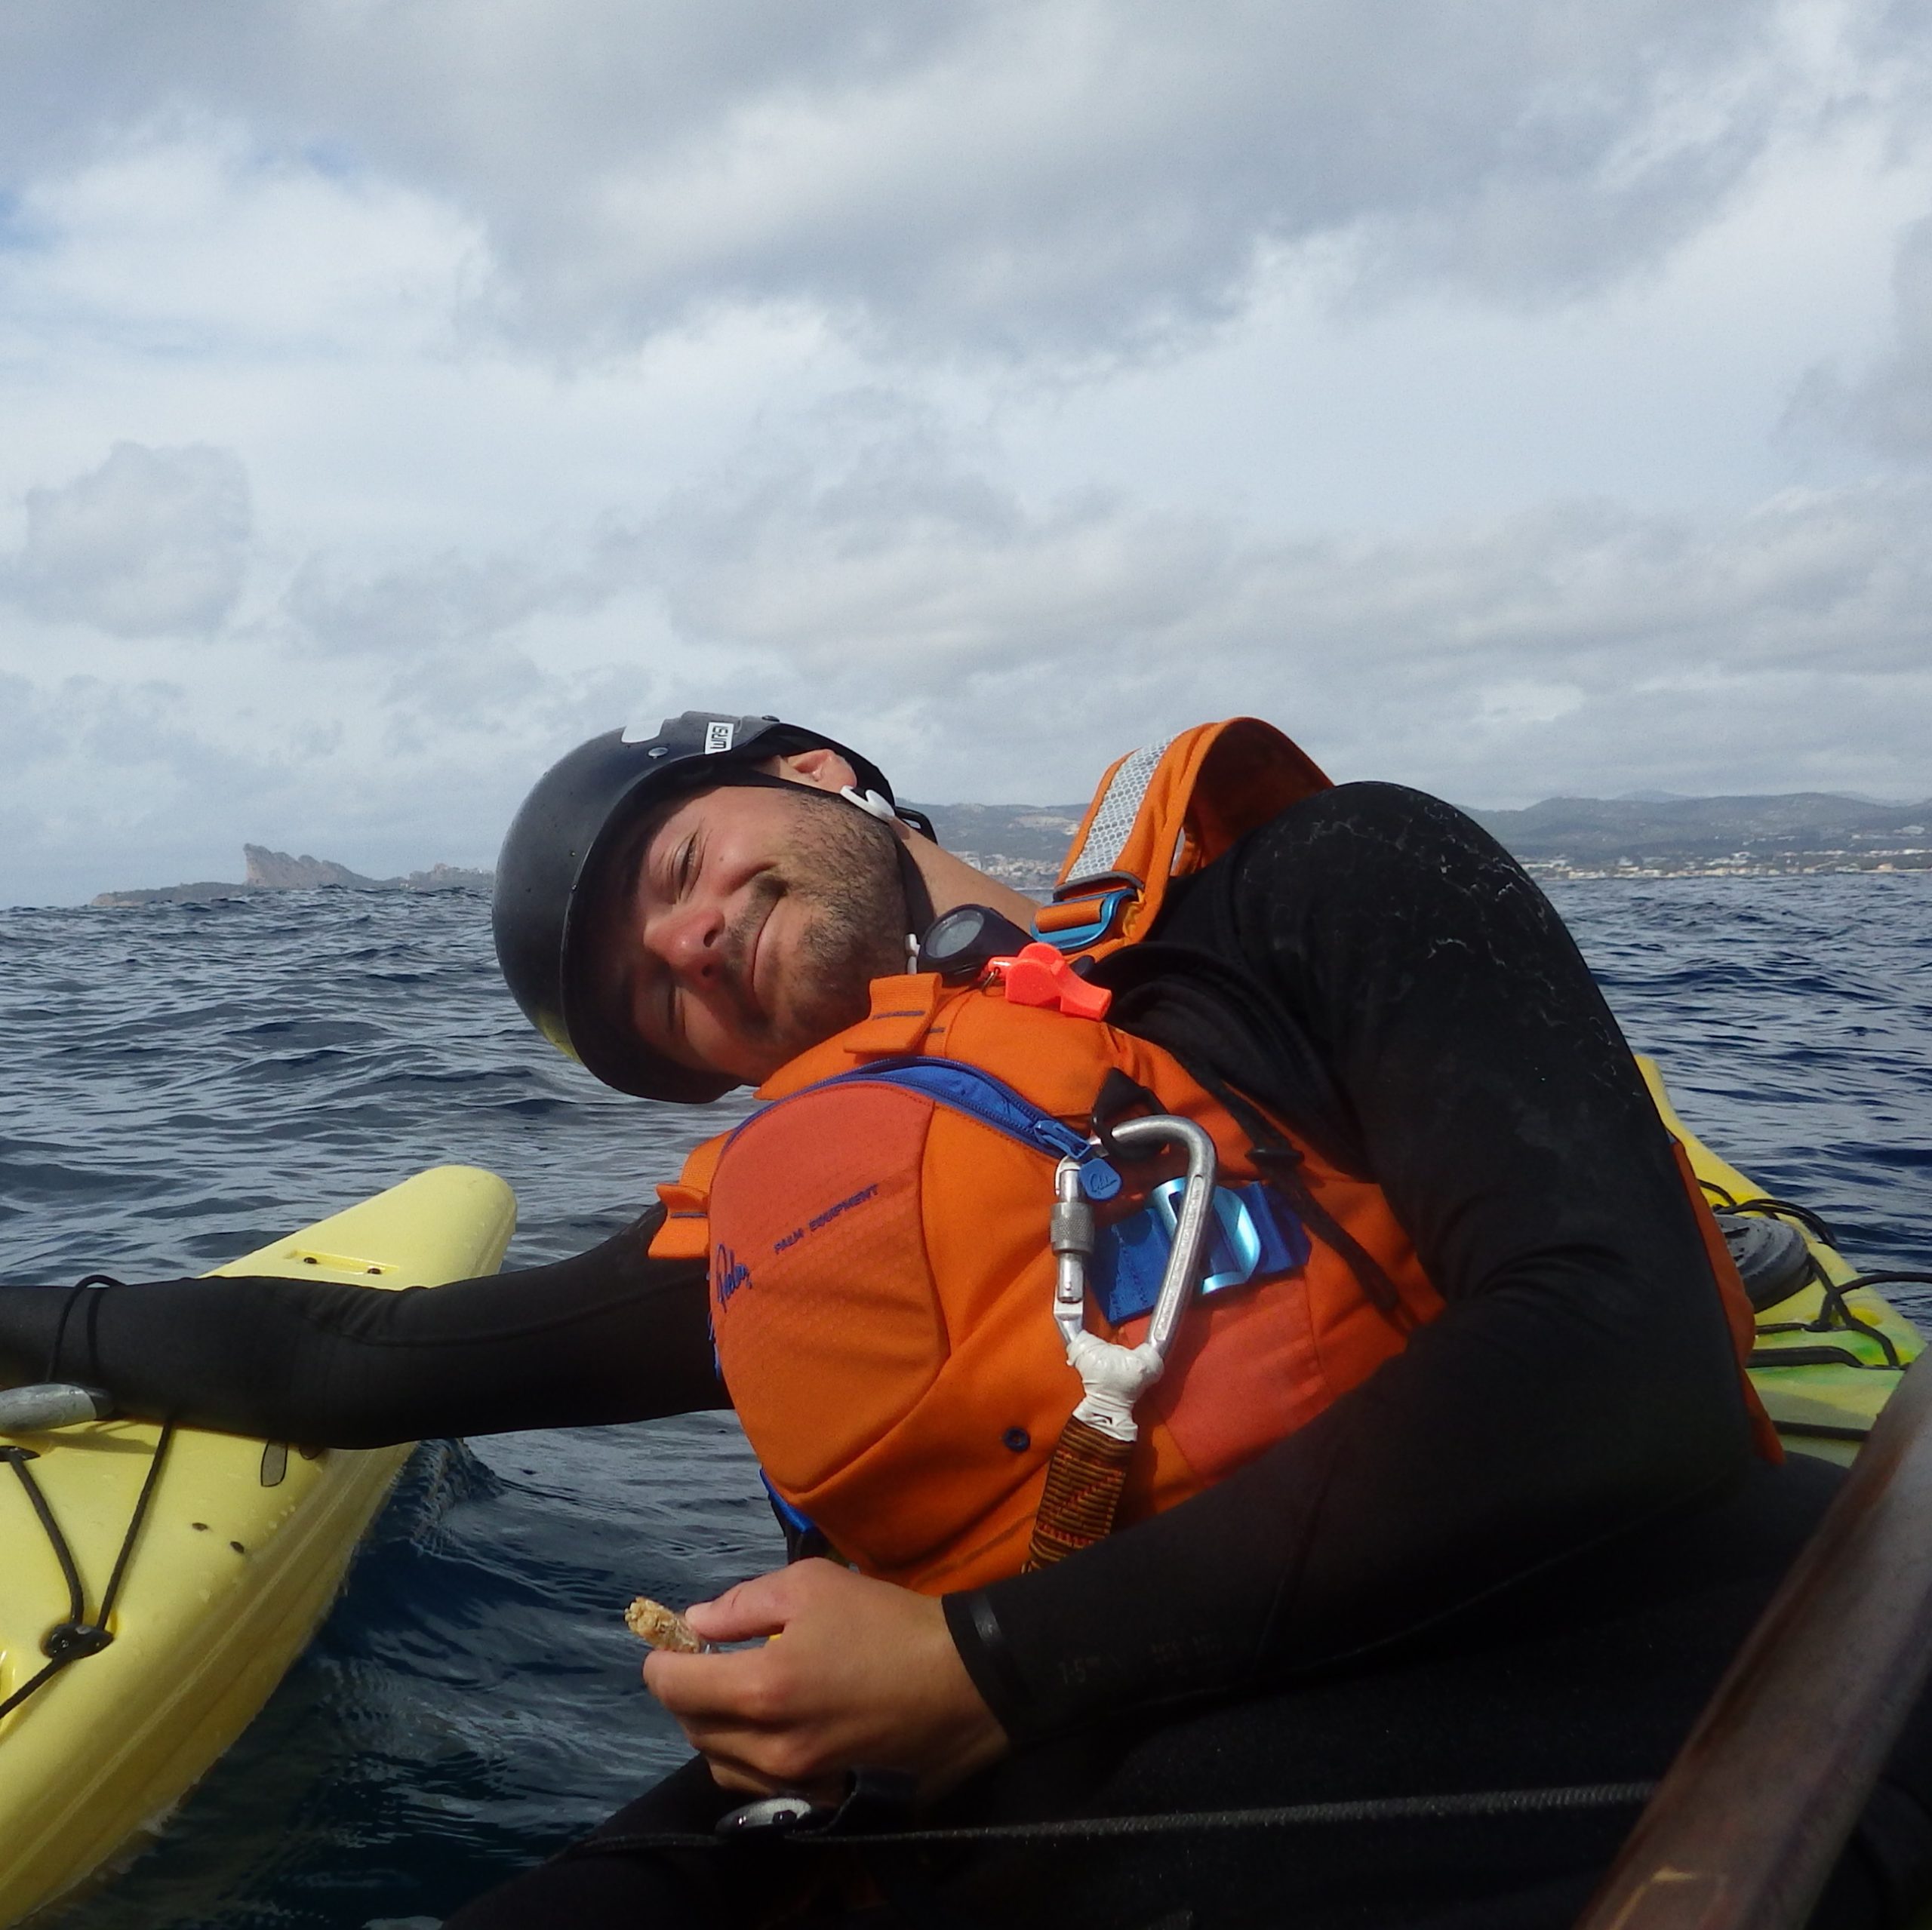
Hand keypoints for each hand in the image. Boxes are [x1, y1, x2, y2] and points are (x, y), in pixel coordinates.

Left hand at [643, 1558, 1008, 1802]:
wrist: (960, 1683)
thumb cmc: (886, 1624)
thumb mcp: (813, 1586)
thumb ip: (744, 1603)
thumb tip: (697, 1622)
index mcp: (762, 1687)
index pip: (673, 1685)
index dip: (662, 1658)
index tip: (674, 1640)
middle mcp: (767, 1745)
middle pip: (690, 1725)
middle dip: (687, 1689)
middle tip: (712, 1657)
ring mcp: (793, 1779)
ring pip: (717, 1760)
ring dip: (713, 1725)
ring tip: (739, 1691)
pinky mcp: (817, 1795)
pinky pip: (754, 1782)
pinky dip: (744, 1754)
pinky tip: (769, 1725)